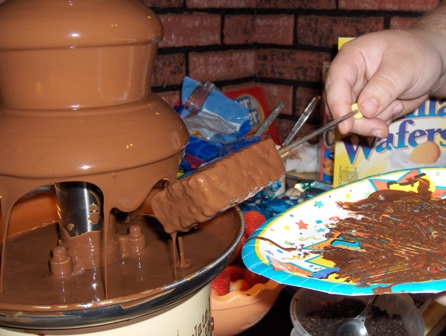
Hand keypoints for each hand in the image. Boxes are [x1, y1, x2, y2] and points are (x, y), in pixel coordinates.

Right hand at [324, 28, 442, 136]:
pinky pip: (366, 124)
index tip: (346, 126)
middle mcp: (348, 78)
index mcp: (350, 59)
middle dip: (359, 121)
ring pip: (352, 120)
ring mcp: (356, 95)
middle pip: (338, 107)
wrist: (433, 63)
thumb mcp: (404, 67)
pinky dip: (382, 122)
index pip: (335, 84)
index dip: (337, 106)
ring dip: (376, 120)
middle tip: (380, 128)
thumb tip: (365, 109)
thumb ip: (384, 87)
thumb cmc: (418, 54)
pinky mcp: (366, 109)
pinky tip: (396, 106)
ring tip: (398, 104)